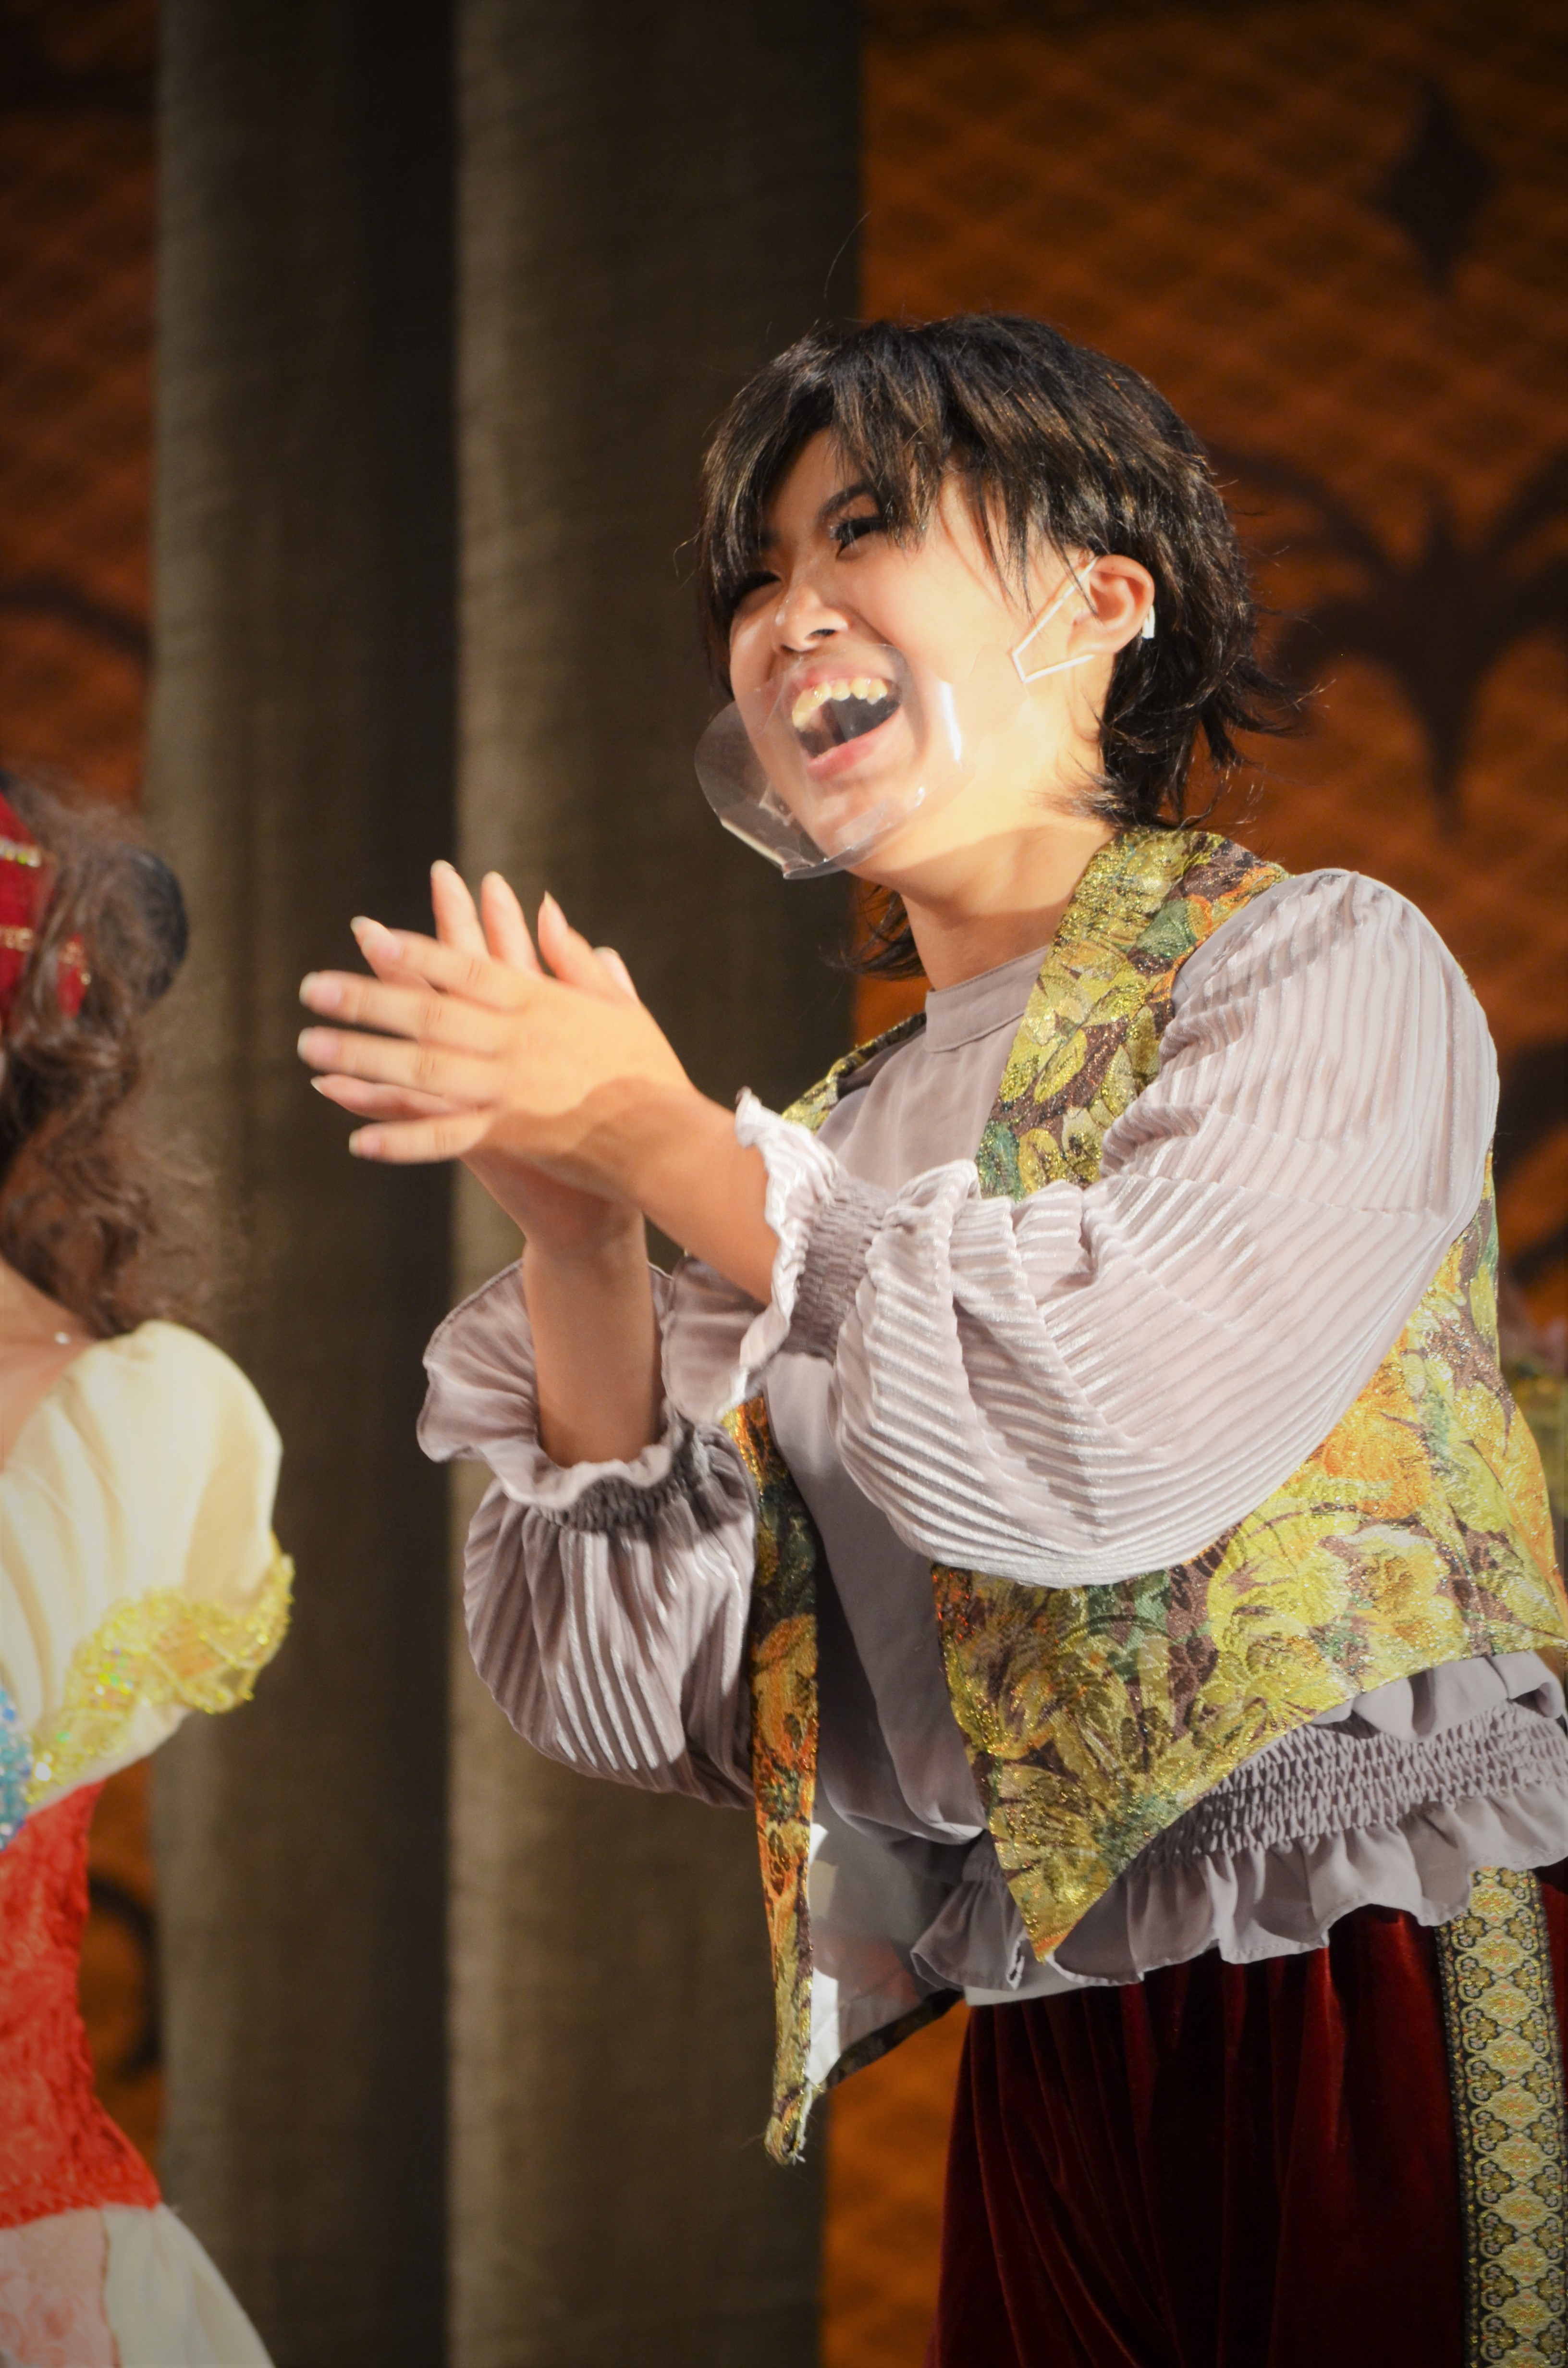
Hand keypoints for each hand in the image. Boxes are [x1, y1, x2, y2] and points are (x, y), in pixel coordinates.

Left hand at [301, 863, 671, 1253]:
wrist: (669, 1140)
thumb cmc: (649, 1071)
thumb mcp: (619, 1004)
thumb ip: (578, 959)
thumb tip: (549, 910)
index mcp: (539, 1001)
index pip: (465, 966)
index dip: (413, 949)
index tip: (367, 934)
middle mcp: (515, 1040)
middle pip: (428, 1013)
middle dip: (366, 998)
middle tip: (312, 989)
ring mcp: (509, 1088)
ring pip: (422, 1069)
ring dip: (363, 1058)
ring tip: (311, 1048)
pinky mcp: (510, 1135)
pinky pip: (444, 1138)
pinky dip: (401, 1139)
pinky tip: (356, 1140)